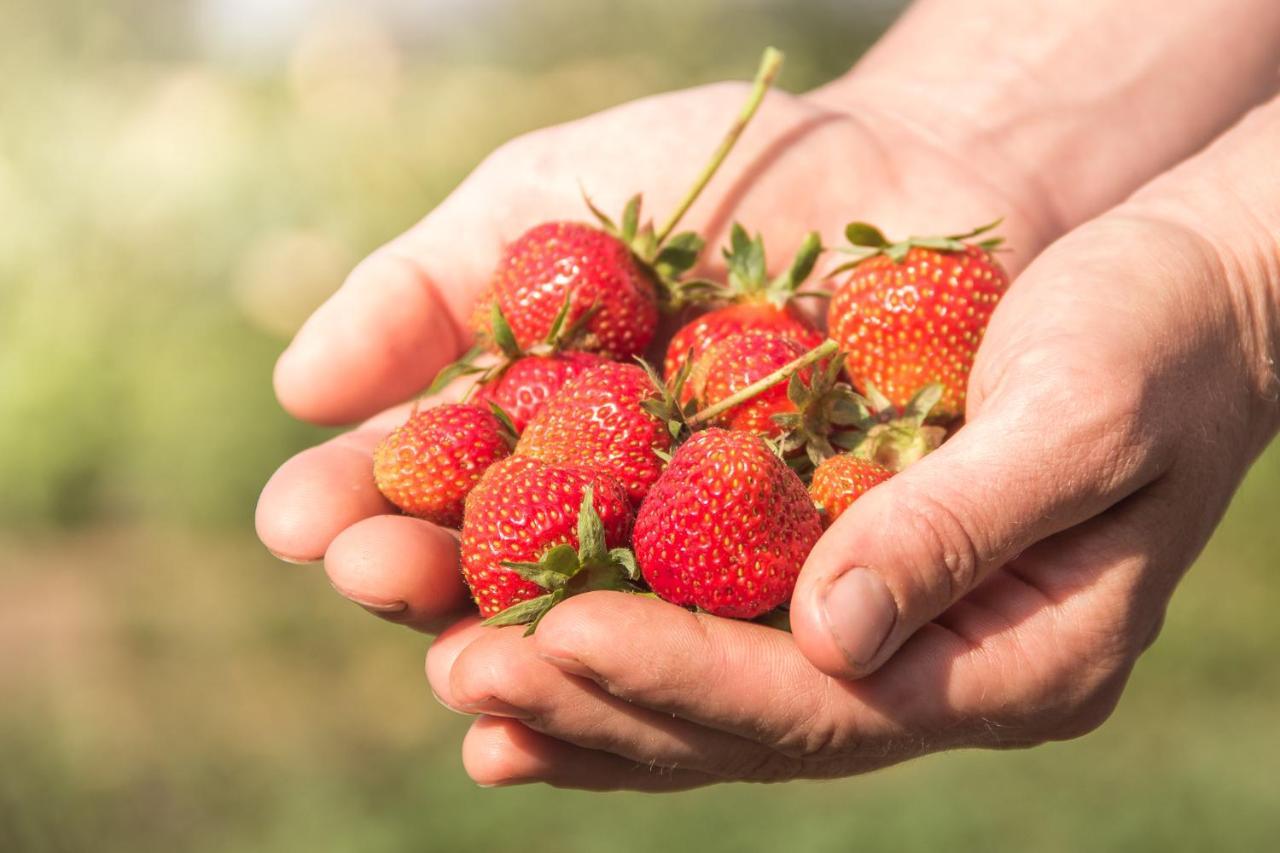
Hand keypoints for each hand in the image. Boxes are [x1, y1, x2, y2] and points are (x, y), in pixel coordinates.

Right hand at [256, 76, 1053, 630]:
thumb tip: (297, 391)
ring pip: (606, 632)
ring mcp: (698, 559)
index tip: (302, 521)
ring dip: (537, 658)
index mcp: (515, 439)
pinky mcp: (809, 583)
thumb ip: (422, 291)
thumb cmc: (708, 179)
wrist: (908, 169)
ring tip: (477, 670)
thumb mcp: (540, 208)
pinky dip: (688, 676)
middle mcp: (592, 516)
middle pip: (494, 578)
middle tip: (380, 585)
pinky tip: (631, 698)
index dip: (359, 510)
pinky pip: (743, 642)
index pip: (416, 493)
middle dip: (431, 591)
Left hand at [427, 199, 1278, 788]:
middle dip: (603, 695)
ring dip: (585, 687)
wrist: (1178, 298)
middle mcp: (932, 670)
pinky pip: (715, 626)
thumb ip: (963, 526)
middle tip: (465, 672)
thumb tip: (832, 633)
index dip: (687, 673)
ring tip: (459, 673)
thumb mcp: (1085, 411)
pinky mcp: (839, 576)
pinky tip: (521, 635)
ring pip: (715, 694)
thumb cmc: (1155, 337)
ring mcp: (884, 634)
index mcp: (1012, 662)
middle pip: (749, 720)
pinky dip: (619, 637)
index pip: (827, 700)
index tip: (559, 635)